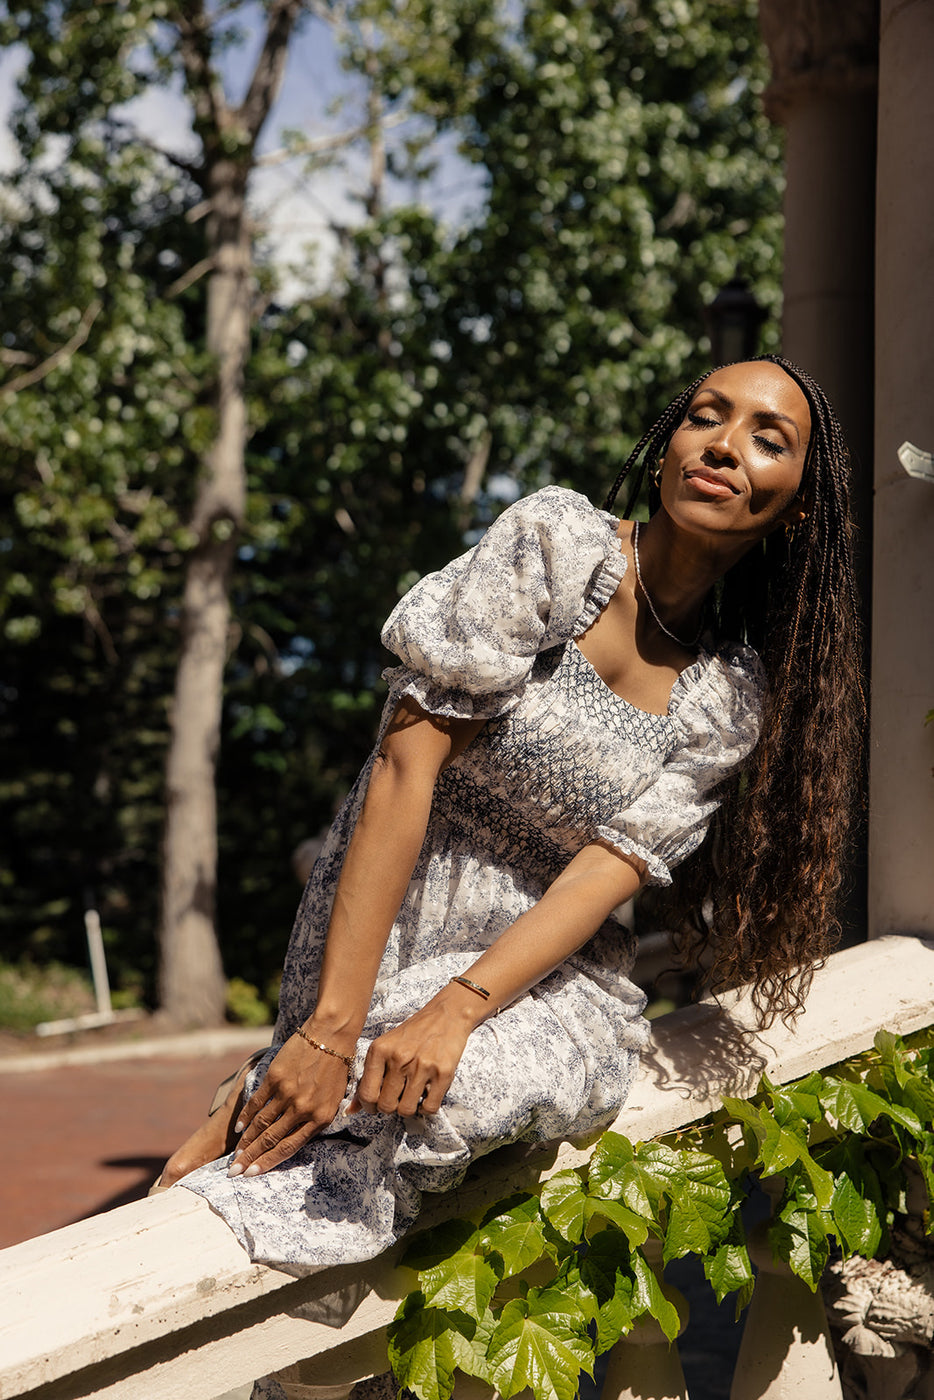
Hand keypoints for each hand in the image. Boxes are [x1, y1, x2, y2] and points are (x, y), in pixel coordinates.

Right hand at [227, 1034, 350, 1177]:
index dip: (268, 1162)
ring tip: (236, 1154)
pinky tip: (239, 1127)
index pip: (289, 1148)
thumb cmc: (338, 1066)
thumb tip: (307, 1137)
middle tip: (234, 1172)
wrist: (332, 1034)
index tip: (252, 1174)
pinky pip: (257, 1102)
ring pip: (261, 1124)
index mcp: (320, 1118)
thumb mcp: (338, 1098)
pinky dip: (246, 1116)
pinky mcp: (276, 1078)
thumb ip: (323, 1119)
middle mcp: (303, 1109)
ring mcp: (288, 1094)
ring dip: (246, 1141)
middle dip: (250, 1158)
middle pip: (271, 1139)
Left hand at [350, 995, 474, 1117]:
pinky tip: (426, 1095)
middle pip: (386, 1106)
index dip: (369, 1106)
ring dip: (408, 1108)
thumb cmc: (413, 1033)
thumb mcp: (385, 1047)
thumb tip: (351, 1109)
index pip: (367, 1094)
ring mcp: (422, 1066)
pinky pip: (429, 1108)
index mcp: (380, 1050)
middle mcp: (399, 1058)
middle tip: (395, 1098)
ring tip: (411, 1095)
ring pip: (406, 1110)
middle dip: (389, 1108)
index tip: (375, 1105)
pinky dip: (426, 1108)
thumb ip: (369, 1076)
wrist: (445, 1015)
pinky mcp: (443, 1073)